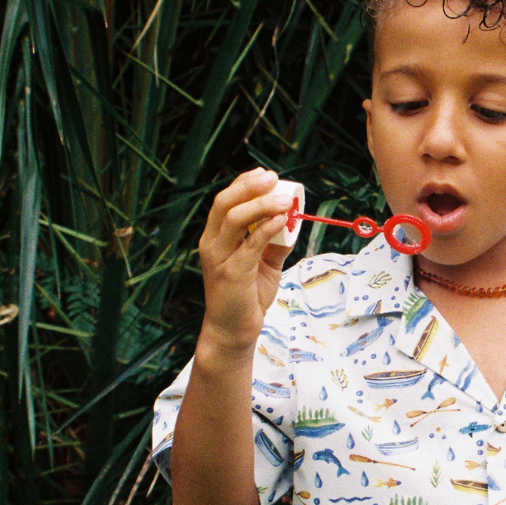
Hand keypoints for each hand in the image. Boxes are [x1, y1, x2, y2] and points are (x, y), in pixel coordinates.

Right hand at [197, 168, 290, 352]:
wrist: (234, 329)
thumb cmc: (247, 295)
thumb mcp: (264, 263)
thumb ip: (275, 242)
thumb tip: (293, 221)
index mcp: (216, 237)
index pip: (225, 201)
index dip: (244, 184)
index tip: (266, 174)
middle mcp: (211, 243)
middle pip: (225, 203)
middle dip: (249, 187)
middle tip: (274, 178)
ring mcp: (218, 258)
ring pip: (234, 219)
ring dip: (261, 205)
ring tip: (285, 200)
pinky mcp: (231, 273)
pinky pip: (250, 244)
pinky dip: (267, 229)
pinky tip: (283, 220)